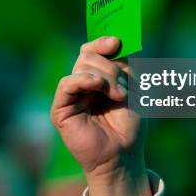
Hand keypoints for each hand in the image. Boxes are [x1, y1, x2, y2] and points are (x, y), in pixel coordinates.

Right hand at [50, 36, 150, 195]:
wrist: (124, 155)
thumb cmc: (130, 125)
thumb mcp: (134, 88)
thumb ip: (123, 65)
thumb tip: (115, 41)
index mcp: (97, 77)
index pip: (91, 50)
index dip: (101, 42)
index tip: (116, 42)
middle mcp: (81, 83)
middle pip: (88, 56)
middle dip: (111, 67)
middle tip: (124, 88)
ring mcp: (70, 96)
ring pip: (81, 67)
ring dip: (106, 77)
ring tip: (119, 96)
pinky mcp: (60, 109)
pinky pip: (67, 84)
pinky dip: (83, 80)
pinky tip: (97, 86)